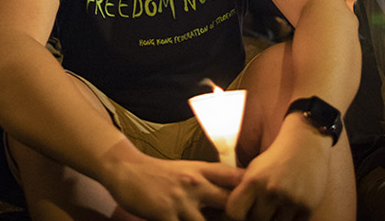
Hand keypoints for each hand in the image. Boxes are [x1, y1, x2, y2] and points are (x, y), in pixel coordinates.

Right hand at [105, 152, 242, 220]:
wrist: (126, 169)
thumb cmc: (159, 173)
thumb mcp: (187, 170)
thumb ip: (208, 182)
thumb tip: (231, 198)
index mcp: (203, 170)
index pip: (237, 179)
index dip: (252, 193)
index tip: (258, 207)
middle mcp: (196, 183)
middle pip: (230, 203)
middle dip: (238, 217)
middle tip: (245, 220)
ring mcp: (181, 200)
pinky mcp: (166, 214)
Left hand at [226, 126, 330, 220]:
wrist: (306, 145)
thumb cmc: (276, 159)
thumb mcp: (254, 169)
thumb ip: (244, 192)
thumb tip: (233, 215)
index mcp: (253, 180)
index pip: (235, 212)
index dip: (238, 214)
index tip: (244, 210)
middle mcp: (270, 191)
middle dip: (258, 217)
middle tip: (264, 207)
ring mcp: (290, 200)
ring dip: (276, 219)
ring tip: (278, 206)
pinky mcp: (307, 206)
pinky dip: (291, 219)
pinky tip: (291, 206)